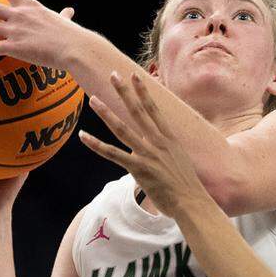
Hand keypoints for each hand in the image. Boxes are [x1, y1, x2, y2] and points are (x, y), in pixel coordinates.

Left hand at [80, 72, 209, 217]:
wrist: (192, 202)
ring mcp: (147, 154)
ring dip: (106, 113)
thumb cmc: (187, 188)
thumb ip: (165, 155)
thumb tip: (154, 156)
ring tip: (93, 99)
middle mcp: (157, 142)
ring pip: (122, 129)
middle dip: (124, 91)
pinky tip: (83, 136)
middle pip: (137, 111)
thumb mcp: (180, 163)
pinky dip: (96, 145)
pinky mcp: (138, 168)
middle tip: (112, 74)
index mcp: (168, 139)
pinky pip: (112, 154)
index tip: (135, 76)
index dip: (143, 92)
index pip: (153, 109)